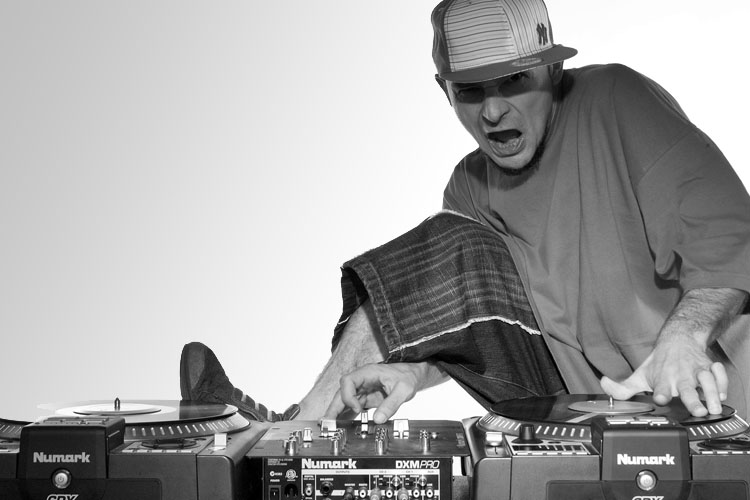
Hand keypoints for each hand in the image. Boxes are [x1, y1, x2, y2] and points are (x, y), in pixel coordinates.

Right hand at [322, 363, 423, 423]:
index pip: (348, 381)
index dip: (349, 395)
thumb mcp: (404, 390)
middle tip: (328, 422)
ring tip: (330, 426)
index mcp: (367, 373)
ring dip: (337, 413)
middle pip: (342, 392)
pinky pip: (352, 407)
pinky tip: (341, 425)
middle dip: (334, 407)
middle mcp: (361, 381)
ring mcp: (362, 390)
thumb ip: (391, 404)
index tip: (358, 409)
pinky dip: (346, 415)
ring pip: (344, 401)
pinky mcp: (365, 399)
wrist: (412, 376)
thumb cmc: (407, 377)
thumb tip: (379, 419)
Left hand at [600, 335, 727, 416]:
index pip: (660, 387)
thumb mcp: (640, 375)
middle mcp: (680, 376)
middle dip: (692, 399)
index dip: (660, 393)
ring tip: (713, 407)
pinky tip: (722, 394)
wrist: (678, 339)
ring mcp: (696, 372)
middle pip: (687, 388)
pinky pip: (720, 375)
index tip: (660, 398)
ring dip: (712, 393)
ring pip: (707, 381)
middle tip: (698, 411)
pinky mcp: (710, 368)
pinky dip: (723, 383)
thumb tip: (604, 386)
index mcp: (663, 379)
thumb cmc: (660, 362)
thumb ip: (623, 388)